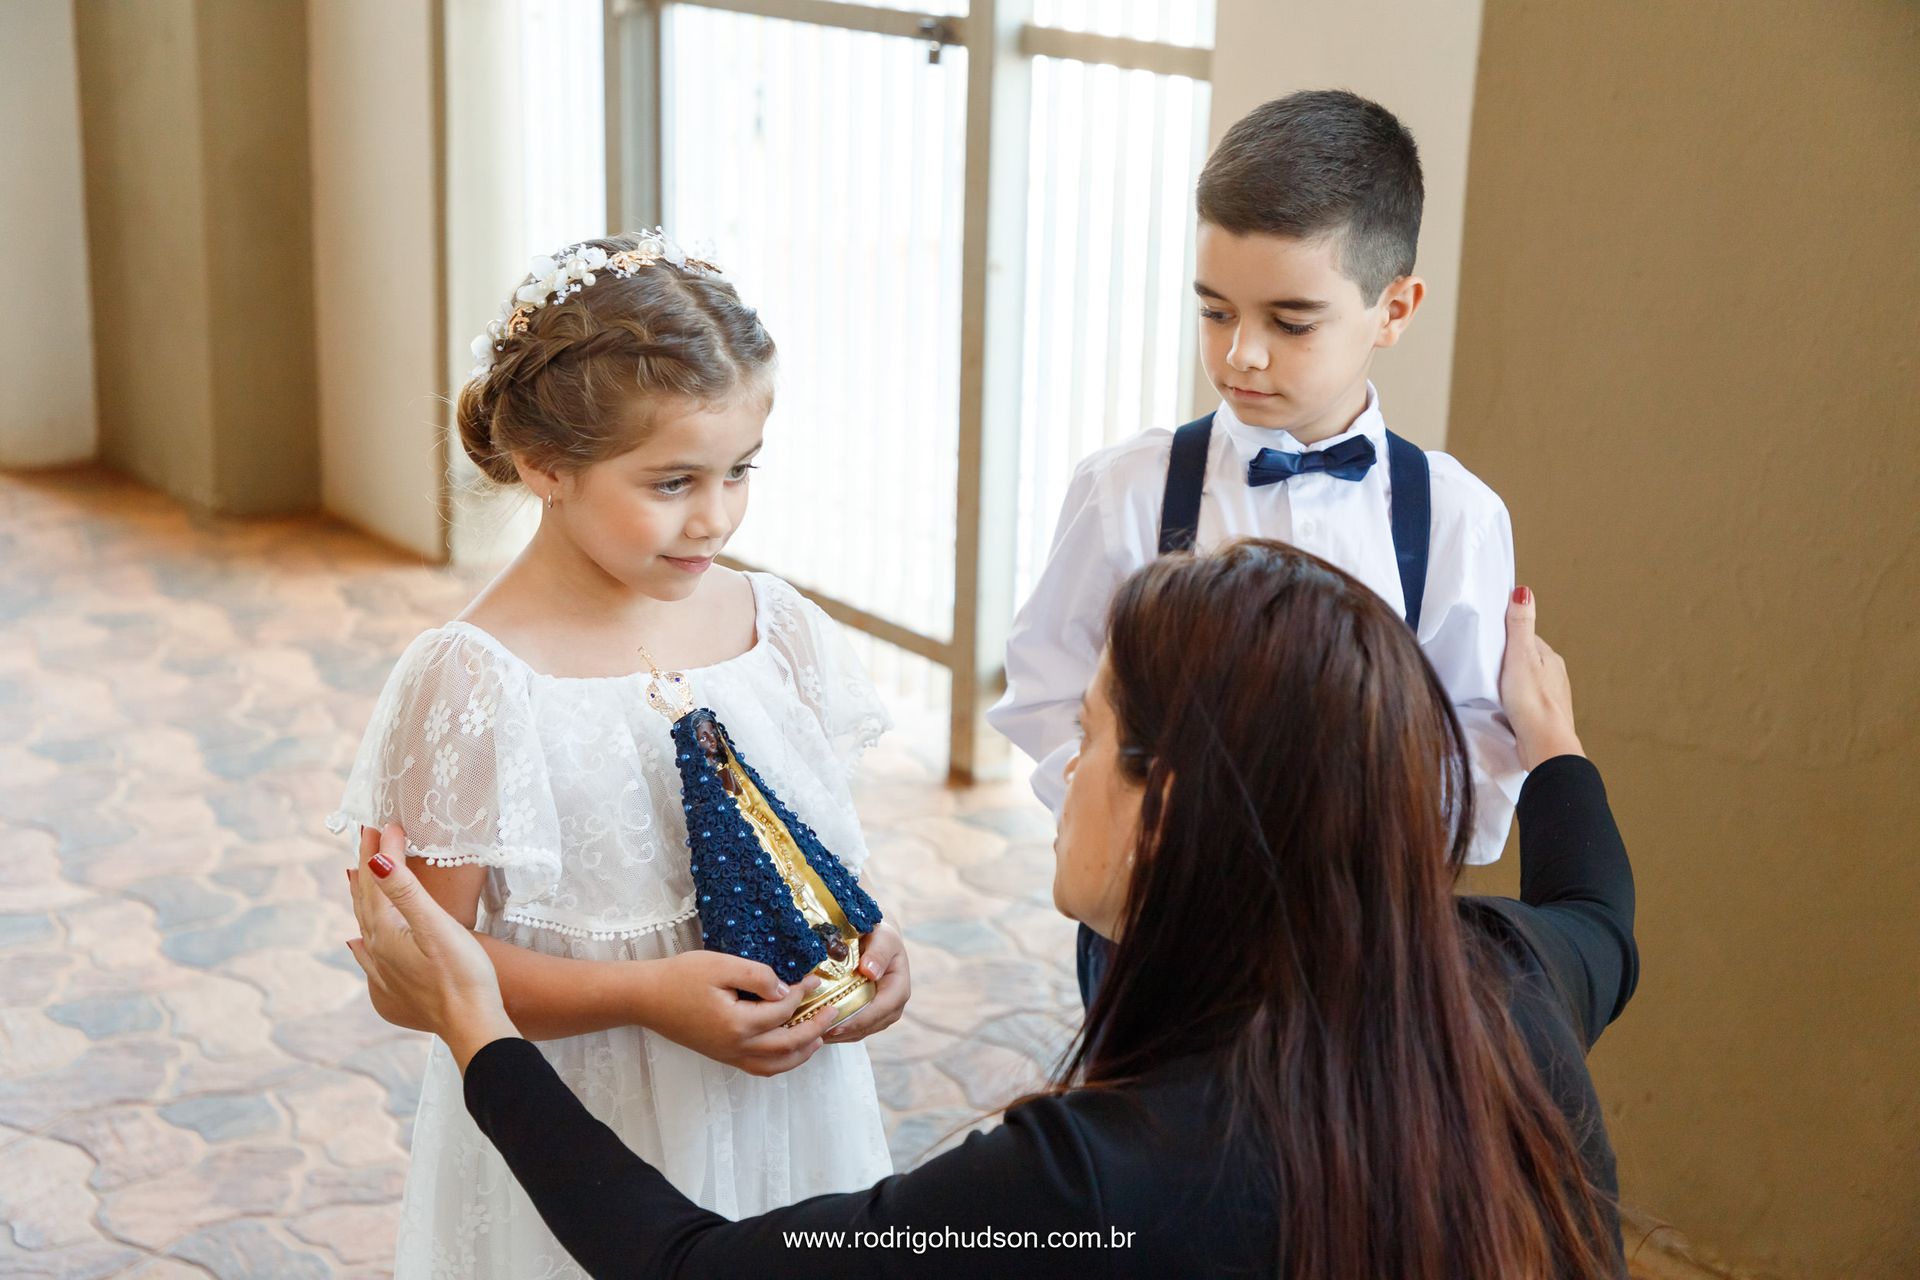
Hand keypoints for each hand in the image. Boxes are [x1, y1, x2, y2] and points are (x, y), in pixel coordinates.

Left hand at [346, 825, 520, 1070]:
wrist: (473, 1026)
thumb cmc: (463, 975)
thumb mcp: (436, 926)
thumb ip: (406, 892)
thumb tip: (377, 860)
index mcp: (384, 934)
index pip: (376, 880)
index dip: (379, 849)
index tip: (384, 821)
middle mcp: (376, 952)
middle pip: (365, 900)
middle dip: (366, 867)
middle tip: (367, 836)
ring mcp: (383, 973)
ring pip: (364, 925)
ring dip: (363, 897)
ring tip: (358, 876)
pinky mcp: (395, 989)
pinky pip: (369, 953)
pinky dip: (363, 936)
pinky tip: (359, 942)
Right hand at [635, 949, 834, 1077]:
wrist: (646, 998)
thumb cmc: (681, 977)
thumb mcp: (721, 965)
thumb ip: (757, 976)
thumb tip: (785, 989)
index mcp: (738, 1024)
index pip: (782, 1010)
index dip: (802, 994)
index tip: (815, 979)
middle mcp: (736, 1047)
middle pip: (787, 1044)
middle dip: (814, 1028)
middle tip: (833, 1011)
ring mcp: (728, 1055)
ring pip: (775, 1065)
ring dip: (801, 1053)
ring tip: (819, 1038)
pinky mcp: (721, 1055)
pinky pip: (758, 1068)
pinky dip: (779, 1063)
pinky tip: (787, 1050)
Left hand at [822, 921, 910, 1045]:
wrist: (877, 940)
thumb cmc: (880, 936)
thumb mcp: (882, 937)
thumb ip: (878, 952)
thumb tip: (870, 972)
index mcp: (900, 988)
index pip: (881, 1009)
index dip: (859, 1020)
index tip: (836, 1024)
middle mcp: (894, 1005)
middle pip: (870, 1025)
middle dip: (845, 1031)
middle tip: (818, 1033)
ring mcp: (882, 1013)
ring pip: (861, 1031)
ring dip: (839, 1035)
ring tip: (815, 1034)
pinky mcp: (870, 1015)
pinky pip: (855, 1029)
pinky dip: (838, 1032)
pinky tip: (820, 1030)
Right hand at [1500, 586, 1584, 770]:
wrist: (1544, 745)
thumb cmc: (1530, 701)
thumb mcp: (1520, 656)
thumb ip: (1520, 625)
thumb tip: (1524, 591)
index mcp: (1550, 658)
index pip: (1526, 638)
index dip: (1507, 638)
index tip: (1489, 642)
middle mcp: (1555, 676)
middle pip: (1526, 661)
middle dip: (1507, 663)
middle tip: (1485, 668)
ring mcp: (1551, 698)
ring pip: (1526, 683)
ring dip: (1511, 685)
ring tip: (1491, 689)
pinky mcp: (1543, 718)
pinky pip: (1525, 703)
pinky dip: (1514, 703)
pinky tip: (1502, 710)